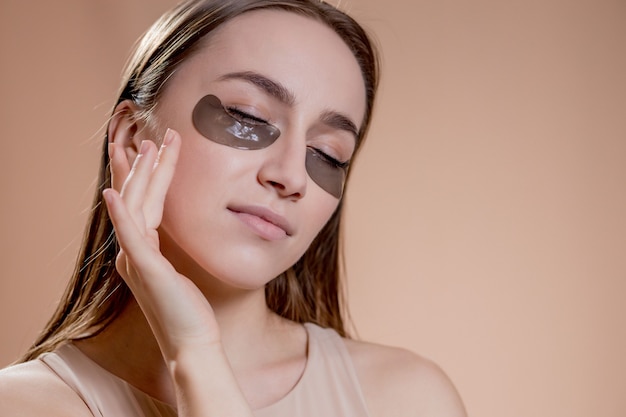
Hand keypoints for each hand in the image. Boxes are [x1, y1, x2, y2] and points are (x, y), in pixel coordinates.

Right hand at [103, 129, 252, 415]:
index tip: (150, 150)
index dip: (143, 176)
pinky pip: (132, 234)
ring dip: (140, 175)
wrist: (191, 343)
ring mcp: (137, 260)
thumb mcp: (179, 273)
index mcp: (142, 251)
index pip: (140, 204)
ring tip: (148, 146)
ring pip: (135, 207)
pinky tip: (114, 192)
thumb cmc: (189, 310)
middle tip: (152, 137)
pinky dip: (121, 212)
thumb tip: (174, 237)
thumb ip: (169, 253)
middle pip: (136, 199)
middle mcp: (133, 252)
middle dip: (144, 166)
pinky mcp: (147, 269)